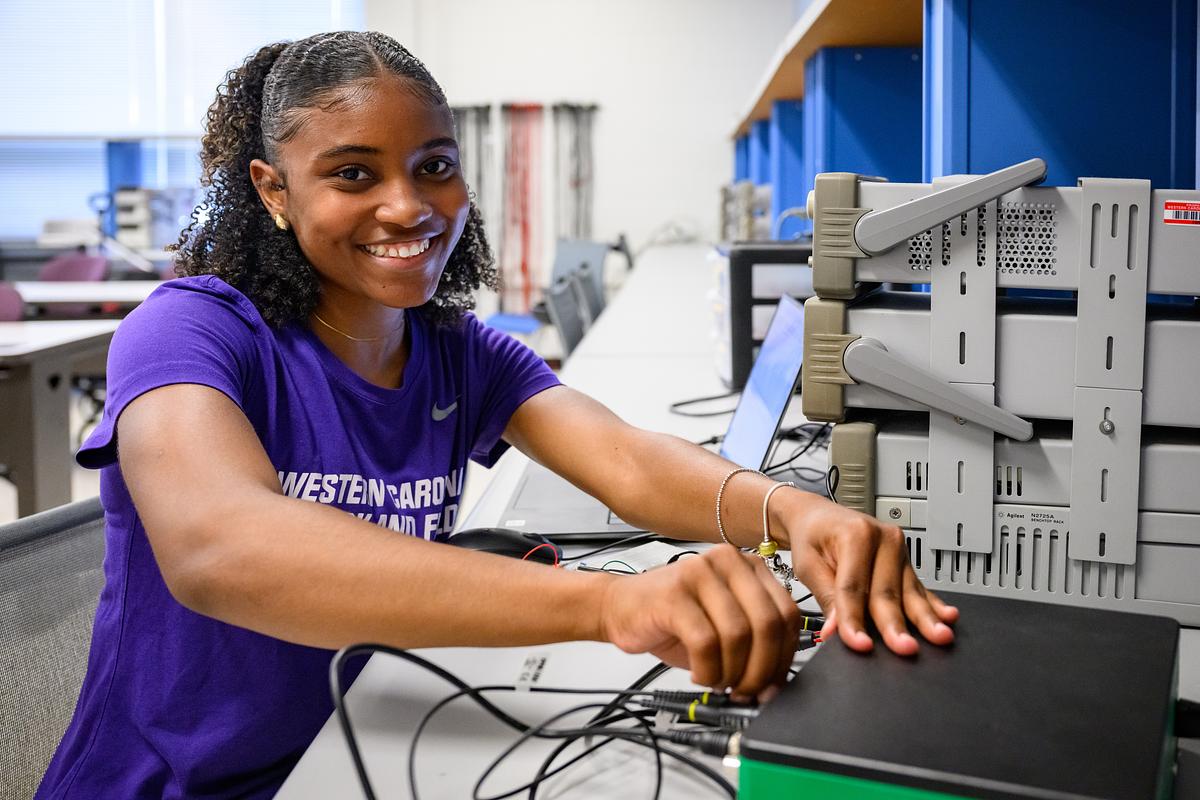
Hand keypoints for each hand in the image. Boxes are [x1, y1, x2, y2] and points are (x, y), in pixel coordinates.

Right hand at [598, 546, 800, 695]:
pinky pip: (706, 643)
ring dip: (732, 673)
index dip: (785, 656)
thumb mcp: (723, 627)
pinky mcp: (673, 594)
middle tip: (746, 691)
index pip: (788, 613)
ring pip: (739, 635)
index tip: (773, 683)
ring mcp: (699, 574)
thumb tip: (777, 685)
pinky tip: (700, 675)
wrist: (619, 606)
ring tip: (719, 682)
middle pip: (768, 624)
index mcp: (748, 566)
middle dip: (761, 670)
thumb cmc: (673, 619)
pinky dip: (708, 670)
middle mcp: (727, 562)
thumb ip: (755, 645)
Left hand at [776, 491, 958, 654]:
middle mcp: (883, 538)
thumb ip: (826, 597)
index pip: (854, 587)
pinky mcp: (905, 563)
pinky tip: (948, 616)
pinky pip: (920, 588)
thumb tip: (836, 630)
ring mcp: (899, 550)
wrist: (817, 517)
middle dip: (895, 624)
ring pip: (909, 592)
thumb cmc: (812, 536)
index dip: (855, 619)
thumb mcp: (808, 564)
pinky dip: (933, 605)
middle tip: (904, 648)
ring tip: (939, 638)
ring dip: (923, 619)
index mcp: (855, 534)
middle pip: (887, 591)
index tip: (860, 644)